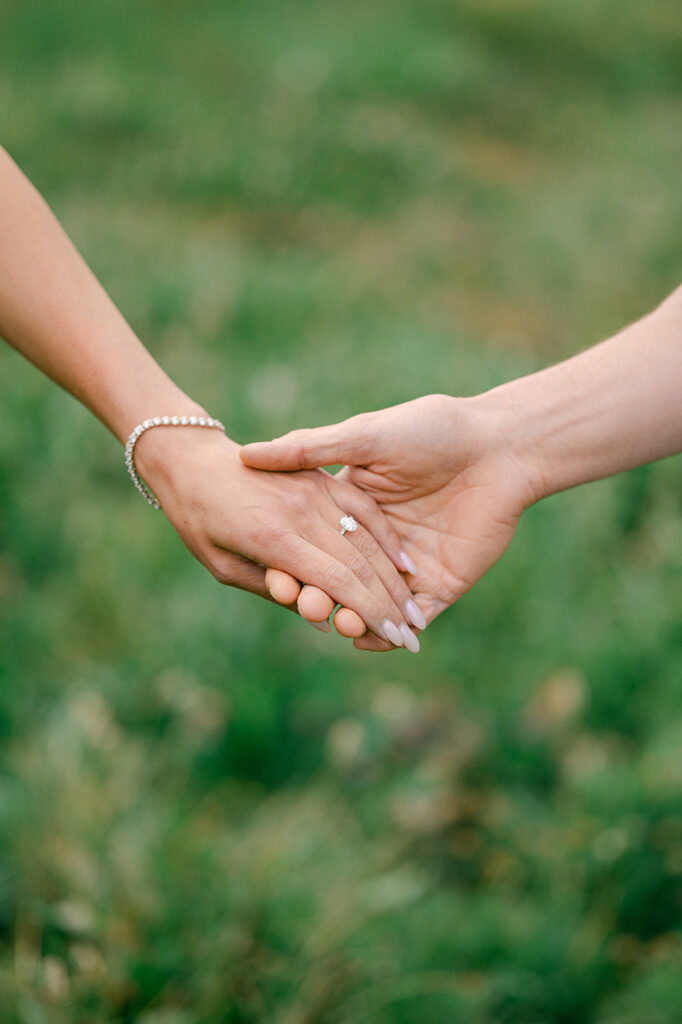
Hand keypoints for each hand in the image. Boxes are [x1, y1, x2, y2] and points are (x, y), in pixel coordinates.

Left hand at [134, 426, 421, 648]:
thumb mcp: (223, 566)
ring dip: (395, 577)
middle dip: (391, 604)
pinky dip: (385, 537)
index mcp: (273, 539)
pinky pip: (362, 507)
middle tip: (413, 635)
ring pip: (367, 537)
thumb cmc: (198, 520)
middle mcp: (300, 512)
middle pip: (360, 564)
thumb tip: (318, 613)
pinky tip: (404, 562)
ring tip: (414, 608)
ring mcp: (313, 489)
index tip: (393, 638)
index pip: (338, 582)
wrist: (191, 459)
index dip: (371, 613)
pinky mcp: (319, 476)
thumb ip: (271, 588)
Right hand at [241, 394, 539, 649]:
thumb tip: (246, 454)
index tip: (274, 575)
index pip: (315, 544)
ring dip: (349, 617)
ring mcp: (410, 566)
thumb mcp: (363, 436)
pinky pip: (411, 617)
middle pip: (340, 579)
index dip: (293, 561)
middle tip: (303, 604)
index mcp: (355, 507)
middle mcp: (379, 541)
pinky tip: (363, 638)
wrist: (499, 446)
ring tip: (334, 620)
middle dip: (318, 595)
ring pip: (371, 604)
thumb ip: (308, 449)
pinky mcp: (442, 583)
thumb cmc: (431, 430)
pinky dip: (386, 634)